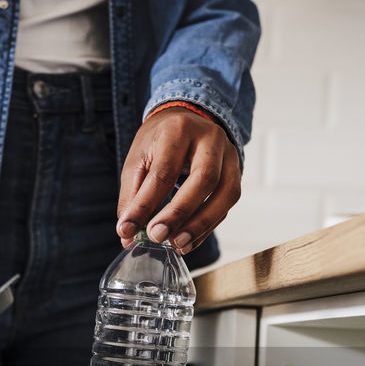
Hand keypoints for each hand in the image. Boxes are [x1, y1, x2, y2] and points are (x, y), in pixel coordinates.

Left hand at [115, 107, 241, 252]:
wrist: (188, 121)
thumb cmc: (159, 142)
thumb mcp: (138, 159)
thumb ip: (132, 196)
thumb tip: (127, 234)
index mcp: (178, 130)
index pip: (163, 172)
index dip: (144, 205)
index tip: (128, 229)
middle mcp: (210, 139)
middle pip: (204, 179)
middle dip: (179, 213)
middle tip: (157, 236)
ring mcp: (229, 156)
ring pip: (225, 193)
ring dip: (200, 225)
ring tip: (176, 244)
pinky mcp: (236, 173)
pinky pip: (226, 205)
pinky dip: (207, 227)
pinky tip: (187, 241)